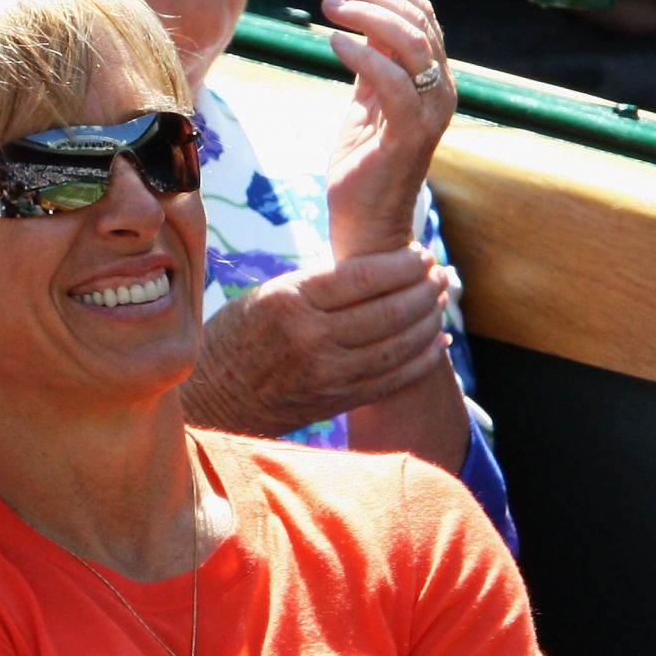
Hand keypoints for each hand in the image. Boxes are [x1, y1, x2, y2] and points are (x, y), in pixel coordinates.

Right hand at [181, 247, 449, 435]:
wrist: (213, 399)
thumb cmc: (238, 337)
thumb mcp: (267, 296)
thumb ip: (319, 285)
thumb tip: (380, 269)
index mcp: (290, 301)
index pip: (364, 276)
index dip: (403, 264)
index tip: (422, 254)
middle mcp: (310, 338)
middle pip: (389, 310)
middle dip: (425, 289)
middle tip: (442, 275)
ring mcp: (326, 373)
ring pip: (398, 344)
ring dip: (430, 320)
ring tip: (441, 302)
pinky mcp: (337, 400)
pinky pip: (394, 379)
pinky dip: (423, 359)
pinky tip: (437, 342)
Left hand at [318, 0, 456, 257]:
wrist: (365, 226)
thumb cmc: (362, 166)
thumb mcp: (364, 104)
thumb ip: (369, 65)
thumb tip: (357, 21)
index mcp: (432, 78)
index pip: (420, 13)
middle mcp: (440, 89)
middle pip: (418, 19)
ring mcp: (430, 112)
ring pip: (412, 42)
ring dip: (367, 15)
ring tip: (326, 5)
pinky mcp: (410, 135)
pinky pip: (393, 82)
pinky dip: (364, 55)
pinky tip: (332, 41)